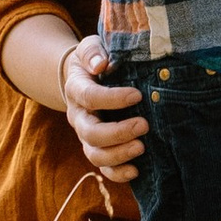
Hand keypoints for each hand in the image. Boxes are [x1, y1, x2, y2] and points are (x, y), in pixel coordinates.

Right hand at [62, 34, 144, 182]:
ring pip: (95, 154)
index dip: (112, 98)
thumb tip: (101, 63)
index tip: (137, 95)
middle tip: (144, 125)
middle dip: (117, 133)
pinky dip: (118, 173)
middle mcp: (79, 117)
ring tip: (142, 147)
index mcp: (76, 90)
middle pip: (90, 133)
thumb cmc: (94, 60)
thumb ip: (93, 51)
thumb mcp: (90, 47)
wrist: (84, 77)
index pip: (90, 97)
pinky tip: (136, 170)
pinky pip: (103, 168)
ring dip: (118, 155)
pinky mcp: (98, 148)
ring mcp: (87, 136)